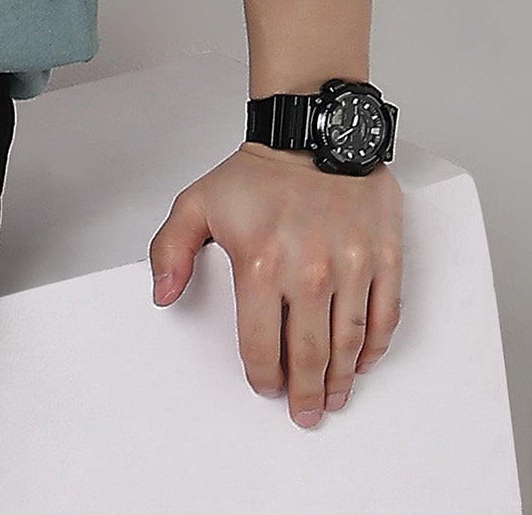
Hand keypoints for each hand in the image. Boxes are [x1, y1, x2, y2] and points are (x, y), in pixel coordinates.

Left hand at [150, 142, 402, 426]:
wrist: (310, 134)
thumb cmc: (258, 172)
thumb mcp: (197, 203)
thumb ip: (171, 250)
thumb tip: (162, 294)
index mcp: (261, 263)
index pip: (262, 343)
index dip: (263, 373)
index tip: (265, 384)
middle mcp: (309, 272)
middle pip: (309, 354)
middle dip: (305, 392)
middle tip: (305, 412)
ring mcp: (351, 267)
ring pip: (348, 343)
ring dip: (341, 379)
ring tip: (333, 397)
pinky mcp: (384, 258)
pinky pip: (384, 317)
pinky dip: (374, 346)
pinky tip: (362, 361)